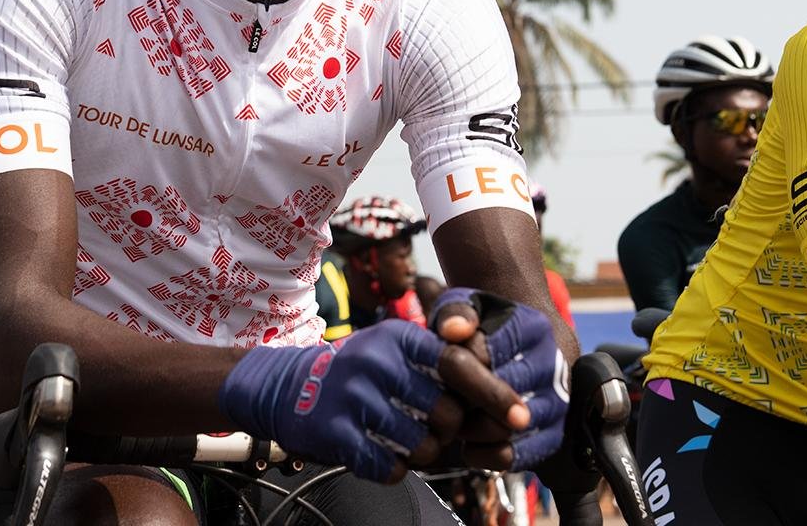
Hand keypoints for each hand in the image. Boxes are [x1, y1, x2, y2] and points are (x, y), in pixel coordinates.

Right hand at [219, 319, 528, 483]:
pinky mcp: (334, 430)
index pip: (457, 363)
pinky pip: (387, 466)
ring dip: (424, 455)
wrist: (288, 387)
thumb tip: (498, 399)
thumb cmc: (359, 374)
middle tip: (437, 433)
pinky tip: (384, 457)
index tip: (518, 417)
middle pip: (445, 412)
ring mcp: (352, 395)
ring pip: (420, 445)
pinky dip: (394, 470)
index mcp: (397, 336)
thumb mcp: (394, 350)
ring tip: (409, 446)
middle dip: (450, 433)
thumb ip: (438, 365)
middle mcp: (375, 360)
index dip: (492, 392)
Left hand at [430, 288, 569, 470]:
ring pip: (517, 426)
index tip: (442, 373)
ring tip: (456, 423)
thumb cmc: (487, 324)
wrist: (523, 342)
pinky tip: (472, 446)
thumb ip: (456, 312)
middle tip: (443, 405)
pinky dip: (495, 456)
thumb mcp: (467, 305)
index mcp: (533, 327)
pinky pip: (528, 454)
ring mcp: (560, 398)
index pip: (489, 354)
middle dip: (467, 402)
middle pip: (505, 392)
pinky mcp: (558, 429)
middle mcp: (554, 362)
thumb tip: (453, 330)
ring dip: (479, 431)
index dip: (459, 369)